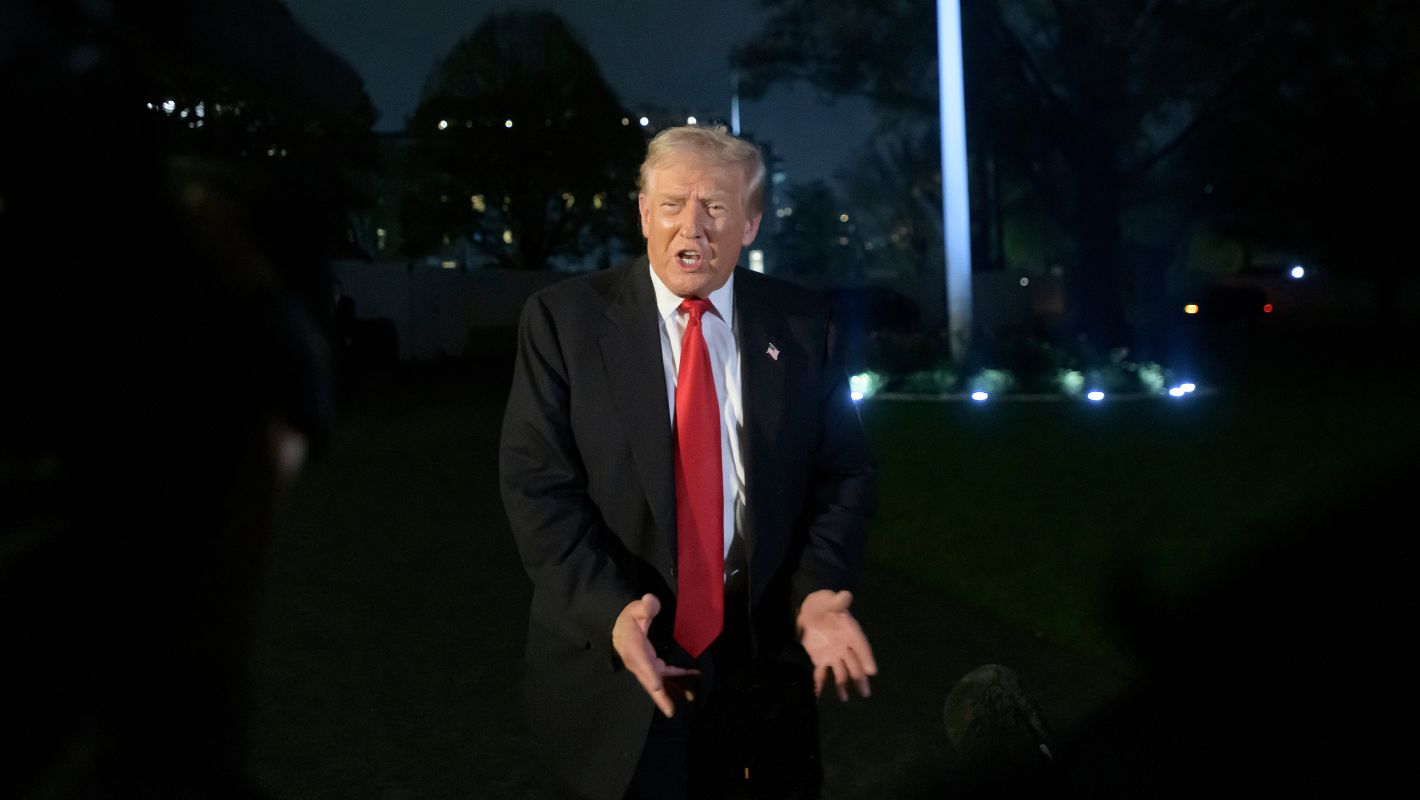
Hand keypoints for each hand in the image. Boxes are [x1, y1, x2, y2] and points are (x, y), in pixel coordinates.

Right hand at [611, 594, 699, 716]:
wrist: (617, 624)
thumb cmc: (627, 618)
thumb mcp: (634, 610)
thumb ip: (645, 607)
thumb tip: (650, 600)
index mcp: (635, 652)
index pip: (644, 668)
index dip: (651, 680)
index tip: (657, 689)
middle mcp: (639, 664)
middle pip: (651, 684)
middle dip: (662, 697)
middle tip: (671, 711)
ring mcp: (646, 666)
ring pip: (660, 682)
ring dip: (674, 690)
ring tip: (691, 696)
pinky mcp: (651, 664)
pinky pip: (665, 674)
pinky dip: (678, 676)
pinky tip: (692, 675)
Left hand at [797, 589, 877, 700]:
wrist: (809, 610)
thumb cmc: (824, 604)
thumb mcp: (830, 600)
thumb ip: (837, 601)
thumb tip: (846, 594)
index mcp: (851, 632)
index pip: (861, 646)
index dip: (866, 657)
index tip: (872, 671)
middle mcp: (845, 646)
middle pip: (854, 664)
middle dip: (860, 677)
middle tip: (865, 692)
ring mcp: (833, 654)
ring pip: (840, 672)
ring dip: (842, 684)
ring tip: (844, 697)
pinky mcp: (819, 659)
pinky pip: (820, 673)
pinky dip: (819, 684)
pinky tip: (818, 695)